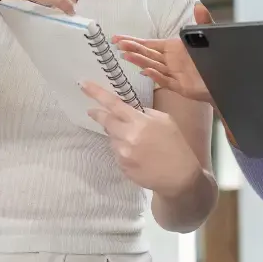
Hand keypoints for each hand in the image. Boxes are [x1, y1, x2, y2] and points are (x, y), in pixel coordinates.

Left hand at [82, 81, 203, 197]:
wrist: (179, 177)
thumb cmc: (176, 146)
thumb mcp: (166, 121)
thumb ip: (146, 113)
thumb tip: (132, 111)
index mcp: (140, 122)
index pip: (114, 104)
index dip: (97, 93)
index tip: (82, 84)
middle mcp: (127, 137)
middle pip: (106, 121)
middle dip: (99, 115)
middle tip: (93, 111)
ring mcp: (123, 154)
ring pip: (111, 138)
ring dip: (117, 135)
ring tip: (134, 141)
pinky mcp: (122, 167)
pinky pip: (116, 153)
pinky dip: (123, 150)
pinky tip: (137, 155)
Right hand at [112, 4, 213, 102]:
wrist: (226, 78)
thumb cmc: (214, 58)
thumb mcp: (208, 35)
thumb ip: (202, 21)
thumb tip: (198, 5)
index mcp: (173, 48)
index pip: (149, 44)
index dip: (134, 41)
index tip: (118, 39)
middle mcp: (170, 61)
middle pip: (147, 55)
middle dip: (132, 49)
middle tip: (118, 45)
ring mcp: (173, 74)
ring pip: (153, 66)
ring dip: (140, 61)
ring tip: (126, 56)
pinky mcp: (180, 86)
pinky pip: (166, 81)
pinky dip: (156, 76)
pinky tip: (146, 71)